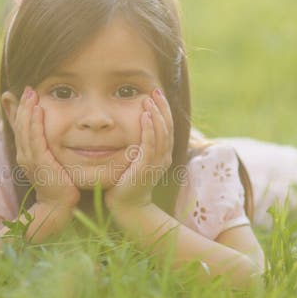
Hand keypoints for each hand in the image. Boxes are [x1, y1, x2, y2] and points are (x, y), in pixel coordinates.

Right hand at [14, 87, 80, 209]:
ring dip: (28, 109)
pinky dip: (36, 123)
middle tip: (28, 88)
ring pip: (26, 129)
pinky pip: (35, 139)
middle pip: (21, 125)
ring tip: (32, 93)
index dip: (22, 109)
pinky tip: (39, 110)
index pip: (21, 127)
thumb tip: (56, 135)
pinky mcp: (39, 162)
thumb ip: (50, 149)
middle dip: (24, 105)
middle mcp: (24, 154)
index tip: (26, 93)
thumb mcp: (51, 163)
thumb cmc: (58, 186)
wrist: (57, 207)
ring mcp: (29, 158)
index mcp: (25, 154)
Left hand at [105, 88, 173, 211]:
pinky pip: (150, 145)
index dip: (164, 109)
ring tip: (148, 100)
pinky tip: (145, 117)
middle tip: (154, 91)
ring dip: (156, 115)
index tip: (157, 94)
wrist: (128, 206)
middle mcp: (164, 157)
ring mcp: (157, 163)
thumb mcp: (137, 160)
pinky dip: (149, 130)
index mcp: (164, 154)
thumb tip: (135, 127)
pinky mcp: (146, 168)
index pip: (168, 127)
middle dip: (162, 107)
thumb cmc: (128, 183)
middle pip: (168, 127)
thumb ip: (140, 145)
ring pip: (161, 134)